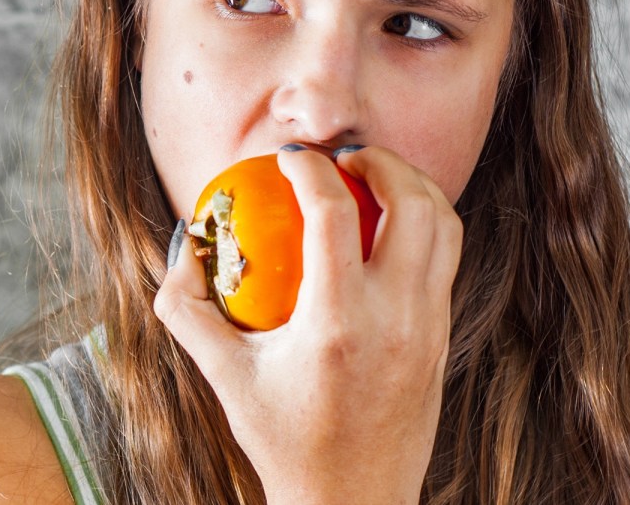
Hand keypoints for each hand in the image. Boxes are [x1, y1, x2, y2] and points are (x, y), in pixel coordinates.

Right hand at [153, 146, 461, 504]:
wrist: (352, 502)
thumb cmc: (283, 440)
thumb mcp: (222, 375)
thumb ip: (186, 308)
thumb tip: (184, 246)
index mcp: (338, 323)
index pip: (334, 214)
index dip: (309, 169)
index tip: (284, 159)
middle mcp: (396, 318)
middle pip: (414, 203)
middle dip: (380, 160)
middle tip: (341, 158)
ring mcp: (428, 327)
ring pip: (445, 224)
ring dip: (411, 186)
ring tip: (368, 181)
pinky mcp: (442, 337)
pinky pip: (445, 257)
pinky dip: (422, 223)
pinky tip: (381, 228)